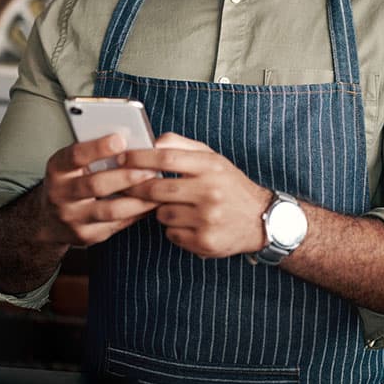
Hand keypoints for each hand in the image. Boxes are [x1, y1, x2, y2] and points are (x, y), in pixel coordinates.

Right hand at [38, 134, 159, 247]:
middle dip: (126, 176)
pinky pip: (117, 224)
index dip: (97, 147)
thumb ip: (95, 153)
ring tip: (158, 188)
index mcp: (57, 169)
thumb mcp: (72, 164)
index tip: (120, 139)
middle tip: (151, 168)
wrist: (48, 218)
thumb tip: (132, 142)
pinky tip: (151, 203)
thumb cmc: (70, 181)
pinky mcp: (86, 236)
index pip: (75, 156)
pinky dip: (137, 213)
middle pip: (96, 185)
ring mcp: (72, 218)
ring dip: (138, 199)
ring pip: (110, 210)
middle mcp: (60, 195)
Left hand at [123, 133, 271, 258]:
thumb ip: (182, 146)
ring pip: (162, 214)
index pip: (166, 158)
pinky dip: (173, 229)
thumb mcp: (213, 159)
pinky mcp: (205, 241)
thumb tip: (152, 142)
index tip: (122, 158)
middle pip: (158, 189)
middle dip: (137, 188)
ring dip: (160, 211)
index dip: (140, 158)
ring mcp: (208, 219)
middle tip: (127, 187)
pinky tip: (187, 223)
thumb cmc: (230, 185)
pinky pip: (172, 234)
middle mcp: (210, 192)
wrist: (261, 219)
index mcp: (210, 167)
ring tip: (175, 207)